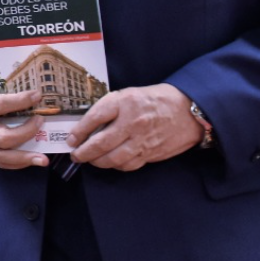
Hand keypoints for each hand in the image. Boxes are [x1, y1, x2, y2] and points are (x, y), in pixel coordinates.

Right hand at [0, 78, 49, 169]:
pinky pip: (0, 161)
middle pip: (3, 138)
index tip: (37, 96)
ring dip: (24, 158)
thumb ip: (1, 87)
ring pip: (2, 156)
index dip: (20, 101)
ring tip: (43, 159)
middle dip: (26, 132)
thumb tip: (26, 88)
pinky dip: (17, 164)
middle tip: (40, 120)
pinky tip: (31, 160)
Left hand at [67, 84, 202, 171]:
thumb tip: (87, 125)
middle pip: (101, 143)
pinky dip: (116, 165)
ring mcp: (143, 140)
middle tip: (76, 155)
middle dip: (83, 153)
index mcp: (124, 103)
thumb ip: (110, 108)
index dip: (79, 131)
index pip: (94, 118)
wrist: (188, 110)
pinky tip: (111, 162)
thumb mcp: (129, 95)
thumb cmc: (155, 100)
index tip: (71, 139)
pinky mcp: (151, 153)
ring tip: (90, 160)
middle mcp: (132, 122)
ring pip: (113, 158)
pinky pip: (129, 164)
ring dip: (97, 162)